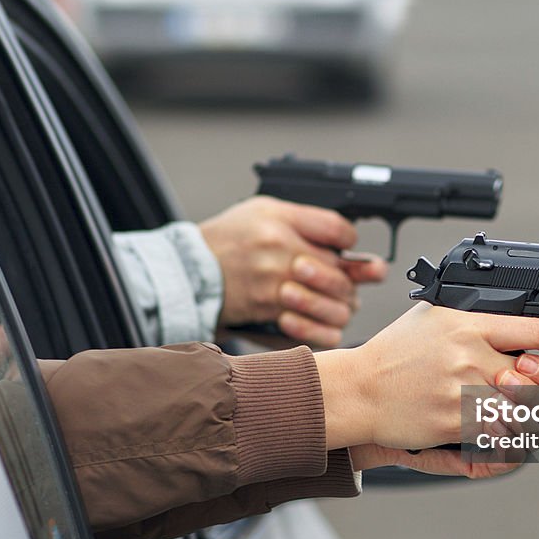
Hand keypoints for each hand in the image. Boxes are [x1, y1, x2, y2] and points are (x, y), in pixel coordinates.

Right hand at [200, 197, 386, 346]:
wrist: (189, 271)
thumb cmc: (229, 240)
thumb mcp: (264, 211)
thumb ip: (306, 221)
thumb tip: (345, 239)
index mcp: (282, 219)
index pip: (339, 230)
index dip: (350, 242)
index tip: (346, 248)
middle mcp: (280, 249)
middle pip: (342, 270)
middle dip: (349, 279)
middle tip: (344, 281)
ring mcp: (276, 282)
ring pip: (336, 303)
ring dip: (340, 305)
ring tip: (331, 302)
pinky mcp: (271, 310)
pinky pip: (316, 327)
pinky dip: (322, 327)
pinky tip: (317, 320)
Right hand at [314, 303, 538, 458]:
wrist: (358, 389)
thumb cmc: (392, 354)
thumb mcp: (431, 317)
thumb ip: (471, 316)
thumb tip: (506, 313)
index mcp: (469, 326)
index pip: (537, 331)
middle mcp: (470, 357)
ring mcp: (464, 391)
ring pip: (525, 409)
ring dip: (531, 413)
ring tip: (528, 410)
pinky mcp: (454, 422)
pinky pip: (499, 433)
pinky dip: (508, 434)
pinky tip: (503, 427)